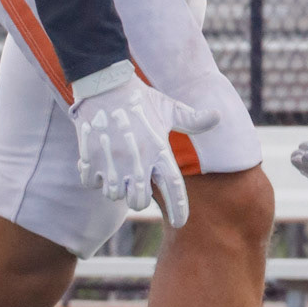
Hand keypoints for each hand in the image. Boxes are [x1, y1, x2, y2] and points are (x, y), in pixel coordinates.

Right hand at [70, 61, 217, 228]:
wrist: (103, 82)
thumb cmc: (139, 98)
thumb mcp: (168, 108)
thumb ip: (191, 120)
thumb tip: (218, 117)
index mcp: (159, 149)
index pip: (174, 188)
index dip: (179, 209)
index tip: (181, 224)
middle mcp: (136, 159)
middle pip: (138, 202)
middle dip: (138, 199)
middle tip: (135, 184)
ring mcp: (111, 160)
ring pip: (113, 195)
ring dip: (115, 188)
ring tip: (115, 170)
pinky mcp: (89, 157)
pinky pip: (90, 183)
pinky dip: (93, 178)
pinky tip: (97, 163)